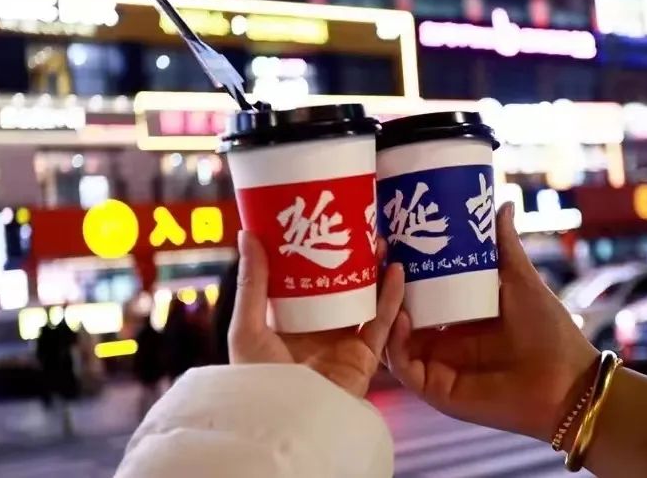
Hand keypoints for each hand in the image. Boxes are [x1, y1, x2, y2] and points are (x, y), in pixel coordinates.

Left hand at [229, 231, 404, 397]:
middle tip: (361, 227)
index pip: (305, 280)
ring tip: (383, 241)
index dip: (315, 252)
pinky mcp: (364, 357)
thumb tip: (248, 234)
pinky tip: (398, 273)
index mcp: (288, 322)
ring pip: (366, 300)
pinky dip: (392, 299)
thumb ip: (253, 284)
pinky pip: (382, 324)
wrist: (287, 423)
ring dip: (376, 272)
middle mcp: (317, 329)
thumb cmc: (258, 380)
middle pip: (341, 287)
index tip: (323, 222)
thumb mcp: (248, 327)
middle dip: (352, 258)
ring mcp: (343, 343)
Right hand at [385, 203, 598, 442]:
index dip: (402, 272)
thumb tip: (501, 204)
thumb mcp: (520, 280)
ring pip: (394, 338)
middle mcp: (442, 342)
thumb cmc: (549, 332)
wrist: (567, 381)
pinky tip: (402, 318)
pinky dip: (396, 343)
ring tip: (387, 279)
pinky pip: (403, 367)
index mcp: (458, 319)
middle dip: (385, 288)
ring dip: (386, 311)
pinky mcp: (435, 389)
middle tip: (380, 254)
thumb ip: (504, 247)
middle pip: (399, 314)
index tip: (391, 241)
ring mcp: (436, 365)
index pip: (418, 294)